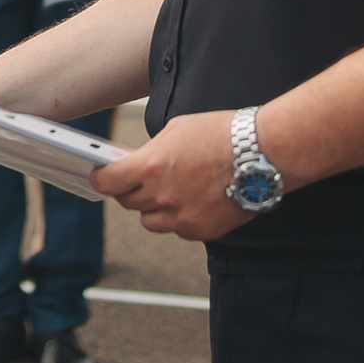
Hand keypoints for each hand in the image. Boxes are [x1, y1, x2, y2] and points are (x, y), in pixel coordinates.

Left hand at [92, 111, 251, 240]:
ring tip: (172, 190)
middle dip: (131, 190)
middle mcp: (162, 197)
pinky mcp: (201, 231)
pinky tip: (195, 200)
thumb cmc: (222, 134)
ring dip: (154, 208)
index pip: (108, 182)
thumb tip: (137, 163)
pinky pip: (178, 229)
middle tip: (140, 180)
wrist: (262, 153)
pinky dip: (180, 218)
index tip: (101, 176)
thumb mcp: (176, 131)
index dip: (102, 179)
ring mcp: (181, 218)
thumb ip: (151, 152)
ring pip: (151, 221)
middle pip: (128, 203)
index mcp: (150, 167)